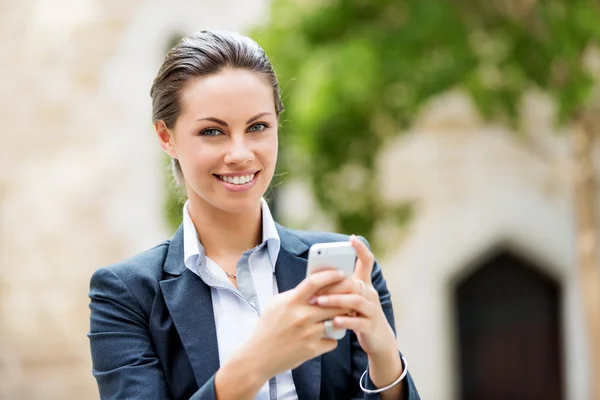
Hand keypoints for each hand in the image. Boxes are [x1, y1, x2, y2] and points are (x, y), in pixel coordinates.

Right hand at [239, 269, 351, 382]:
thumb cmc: (267, 327)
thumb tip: (314, 284)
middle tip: (352, 293)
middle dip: (346, 296)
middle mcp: (301, 316)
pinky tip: (326, 336)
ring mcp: (308, 334)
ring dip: (342, 317)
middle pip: (333, 301)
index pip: (315, 282)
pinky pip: (333, 340)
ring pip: (337, 320)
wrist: (258, 357)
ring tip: (343, 314)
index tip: (341, 273)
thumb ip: (295, 294)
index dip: (330, 275)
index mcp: (291, 302)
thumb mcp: (276, 304)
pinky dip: (332, 337)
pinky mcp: (313, 349)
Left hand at [314, 236, 396, 357]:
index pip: (367, 262)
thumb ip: (339, 289)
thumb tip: (315, 280)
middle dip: (335, 283)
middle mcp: (370, 294)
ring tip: (319, 302)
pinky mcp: (371, 326)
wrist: (379, 341)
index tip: (352, 238)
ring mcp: (373, 310)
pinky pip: (358, 321)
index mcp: (364, 285)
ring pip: (356, 300)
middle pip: (355, 282)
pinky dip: (345, 320)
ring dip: (336, 300)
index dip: (361, 250)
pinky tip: (334, 321)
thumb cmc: (359, 316)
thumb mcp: (350, 300)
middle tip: (315, 286)